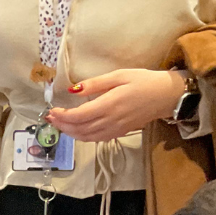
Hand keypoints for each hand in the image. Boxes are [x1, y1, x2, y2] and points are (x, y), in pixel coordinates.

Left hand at [45, 69, 186, 143]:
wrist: (164, 96)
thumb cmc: (143, 82)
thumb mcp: (119, 75)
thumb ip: (95, 84)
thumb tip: (73, 90)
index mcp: (109, 105)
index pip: (79, 116)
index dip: (62, 116)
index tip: (52, 111)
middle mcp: (109, 121)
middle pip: (79, 129)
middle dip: (62, 125)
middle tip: (50, 118)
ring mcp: (113, 130)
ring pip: (85, 137)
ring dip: (69, 133)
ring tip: (59, 125)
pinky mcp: (117, 133)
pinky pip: (94, 139)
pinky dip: (81, 136)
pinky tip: (75, 130)